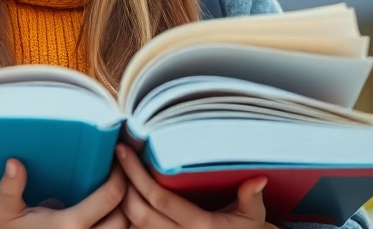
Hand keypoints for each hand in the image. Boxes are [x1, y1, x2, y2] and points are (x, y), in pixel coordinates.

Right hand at [0, 157, 128, 228]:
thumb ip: (10, 188)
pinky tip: (107, 217)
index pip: (111, 197)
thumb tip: (13, 163)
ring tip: (118, 198)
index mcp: (69, 225)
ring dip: (124, 216)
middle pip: (124, 217)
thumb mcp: (4, 212)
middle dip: (127, 197)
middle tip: (121, 179)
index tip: (116, 165)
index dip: (119, 177)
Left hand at [115, 144, 278, 228]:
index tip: (125, 151)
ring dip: (120, 202)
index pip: (159, 199)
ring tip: (114, 174)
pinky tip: (122, 198)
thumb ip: (251, 197)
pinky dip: (125, 218)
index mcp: (200, 226)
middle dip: (122, 186)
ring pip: (131, 227)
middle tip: (115, 159)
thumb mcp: (253, 216)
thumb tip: (258, 179)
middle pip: (137, 212)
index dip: (137, 175)